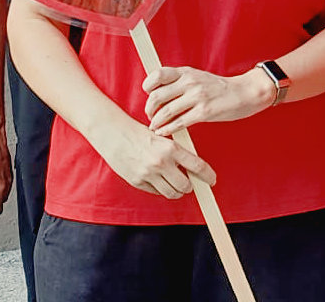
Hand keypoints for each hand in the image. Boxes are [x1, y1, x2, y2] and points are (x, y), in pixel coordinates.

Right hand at [87, 115, 215, 199]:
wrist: (112, 132)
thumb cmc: (138, 132)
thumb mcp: (162, 136)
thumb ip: (176, 151)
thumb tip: (192, 166)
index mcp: (170, 148)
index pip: (197, 166)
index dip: (208, 176)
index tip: (211, 180)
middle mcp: (161, 162)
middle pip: (186, 185)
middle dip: (190, 186)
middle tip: (190, 183)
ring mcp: (149, 174)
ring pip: (172, 193)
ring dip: (177, 192)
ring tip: (176, 185)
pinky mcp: (137, 182)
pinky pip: (156, 192)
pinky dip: (161, 190)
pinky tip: (159, 181)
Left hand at [143, 65, 270, 135]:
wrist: (245, 92)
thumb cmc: (219, 88)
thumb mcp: (198, 77)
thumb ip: (180, 82)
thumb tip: (158, 94)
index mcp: (186, 72)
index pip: (157, 74)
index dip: (148, 86)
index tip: (148, 95)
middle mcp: (190, 82)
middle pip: (157, 95)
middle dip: (149, 109)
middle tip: (150, 116)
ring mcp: (197, 96)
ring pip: (166, 111)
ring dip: (156, 122)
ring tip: (154, 127)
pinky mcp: (204, 111)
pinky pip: (179, 122)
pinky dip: (168, 129)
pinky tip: (164, 132)